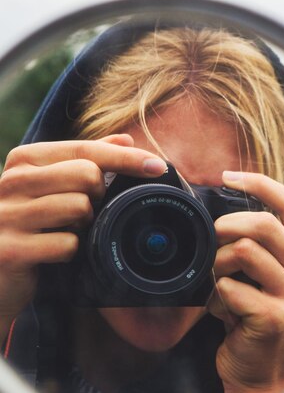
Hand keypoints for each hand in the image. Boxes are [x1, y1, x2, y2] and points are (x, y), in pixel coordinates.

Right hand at [0, 135, 166, 339]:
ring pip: (80, 208)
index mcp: (25, 159)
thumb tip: (126, 138)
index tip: (159, 166)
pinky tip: (54, 253)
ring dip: (85, 225)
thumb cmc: (30, 224)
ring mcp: (8, 215)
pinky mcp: (11, 250)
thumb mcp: (53, 186)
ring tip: (65, 230)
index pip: (86, 149)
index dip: (127, 158)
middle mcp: (11, 181)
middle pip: (88, 175)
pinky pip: (68, 244)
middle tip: (86, 211)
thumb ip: (86, 160)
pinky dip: (71, 251)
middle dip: (99, 195)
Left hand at [207, 171, 283, 392]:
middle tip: (211, 240)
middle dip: (225, 227)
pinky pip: (230, 286)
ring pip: (244, 250)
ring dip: (218, 263)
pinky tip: (220, 310)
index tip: (226, 177)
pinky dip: (215, 295)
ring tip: (217, 280)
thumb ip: (266, 242)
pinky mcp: (276, 316)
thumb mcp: (272, 273)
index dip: (258, 183)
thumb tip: (228, 201)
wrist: (261, 370)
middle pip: (264, 223)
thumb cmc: (259, 313)